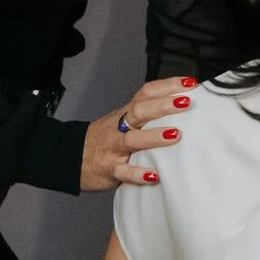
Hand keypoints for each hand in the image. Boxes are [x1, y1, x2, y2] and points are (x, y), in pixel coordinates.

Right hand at [82, 76, 196, 189]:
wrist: (70, 158)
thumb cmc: (106, 139)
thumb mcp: (123, 122)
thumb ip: (147, 116)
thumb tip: (181, 108)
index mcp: (126, 113)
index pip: (146, 93)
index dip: (167, 86)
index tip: (189, 83)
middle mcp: (120, 127)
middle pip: (140, 111)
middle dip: (163, 105)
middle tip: (186, 103)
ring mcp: (113, 148)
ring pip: (132, 139)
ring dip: (154, 136)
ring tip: (175, 135)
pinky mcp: (109, 170)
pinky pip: (123, 172)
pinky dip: (138, 174)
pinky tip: (154, 176)